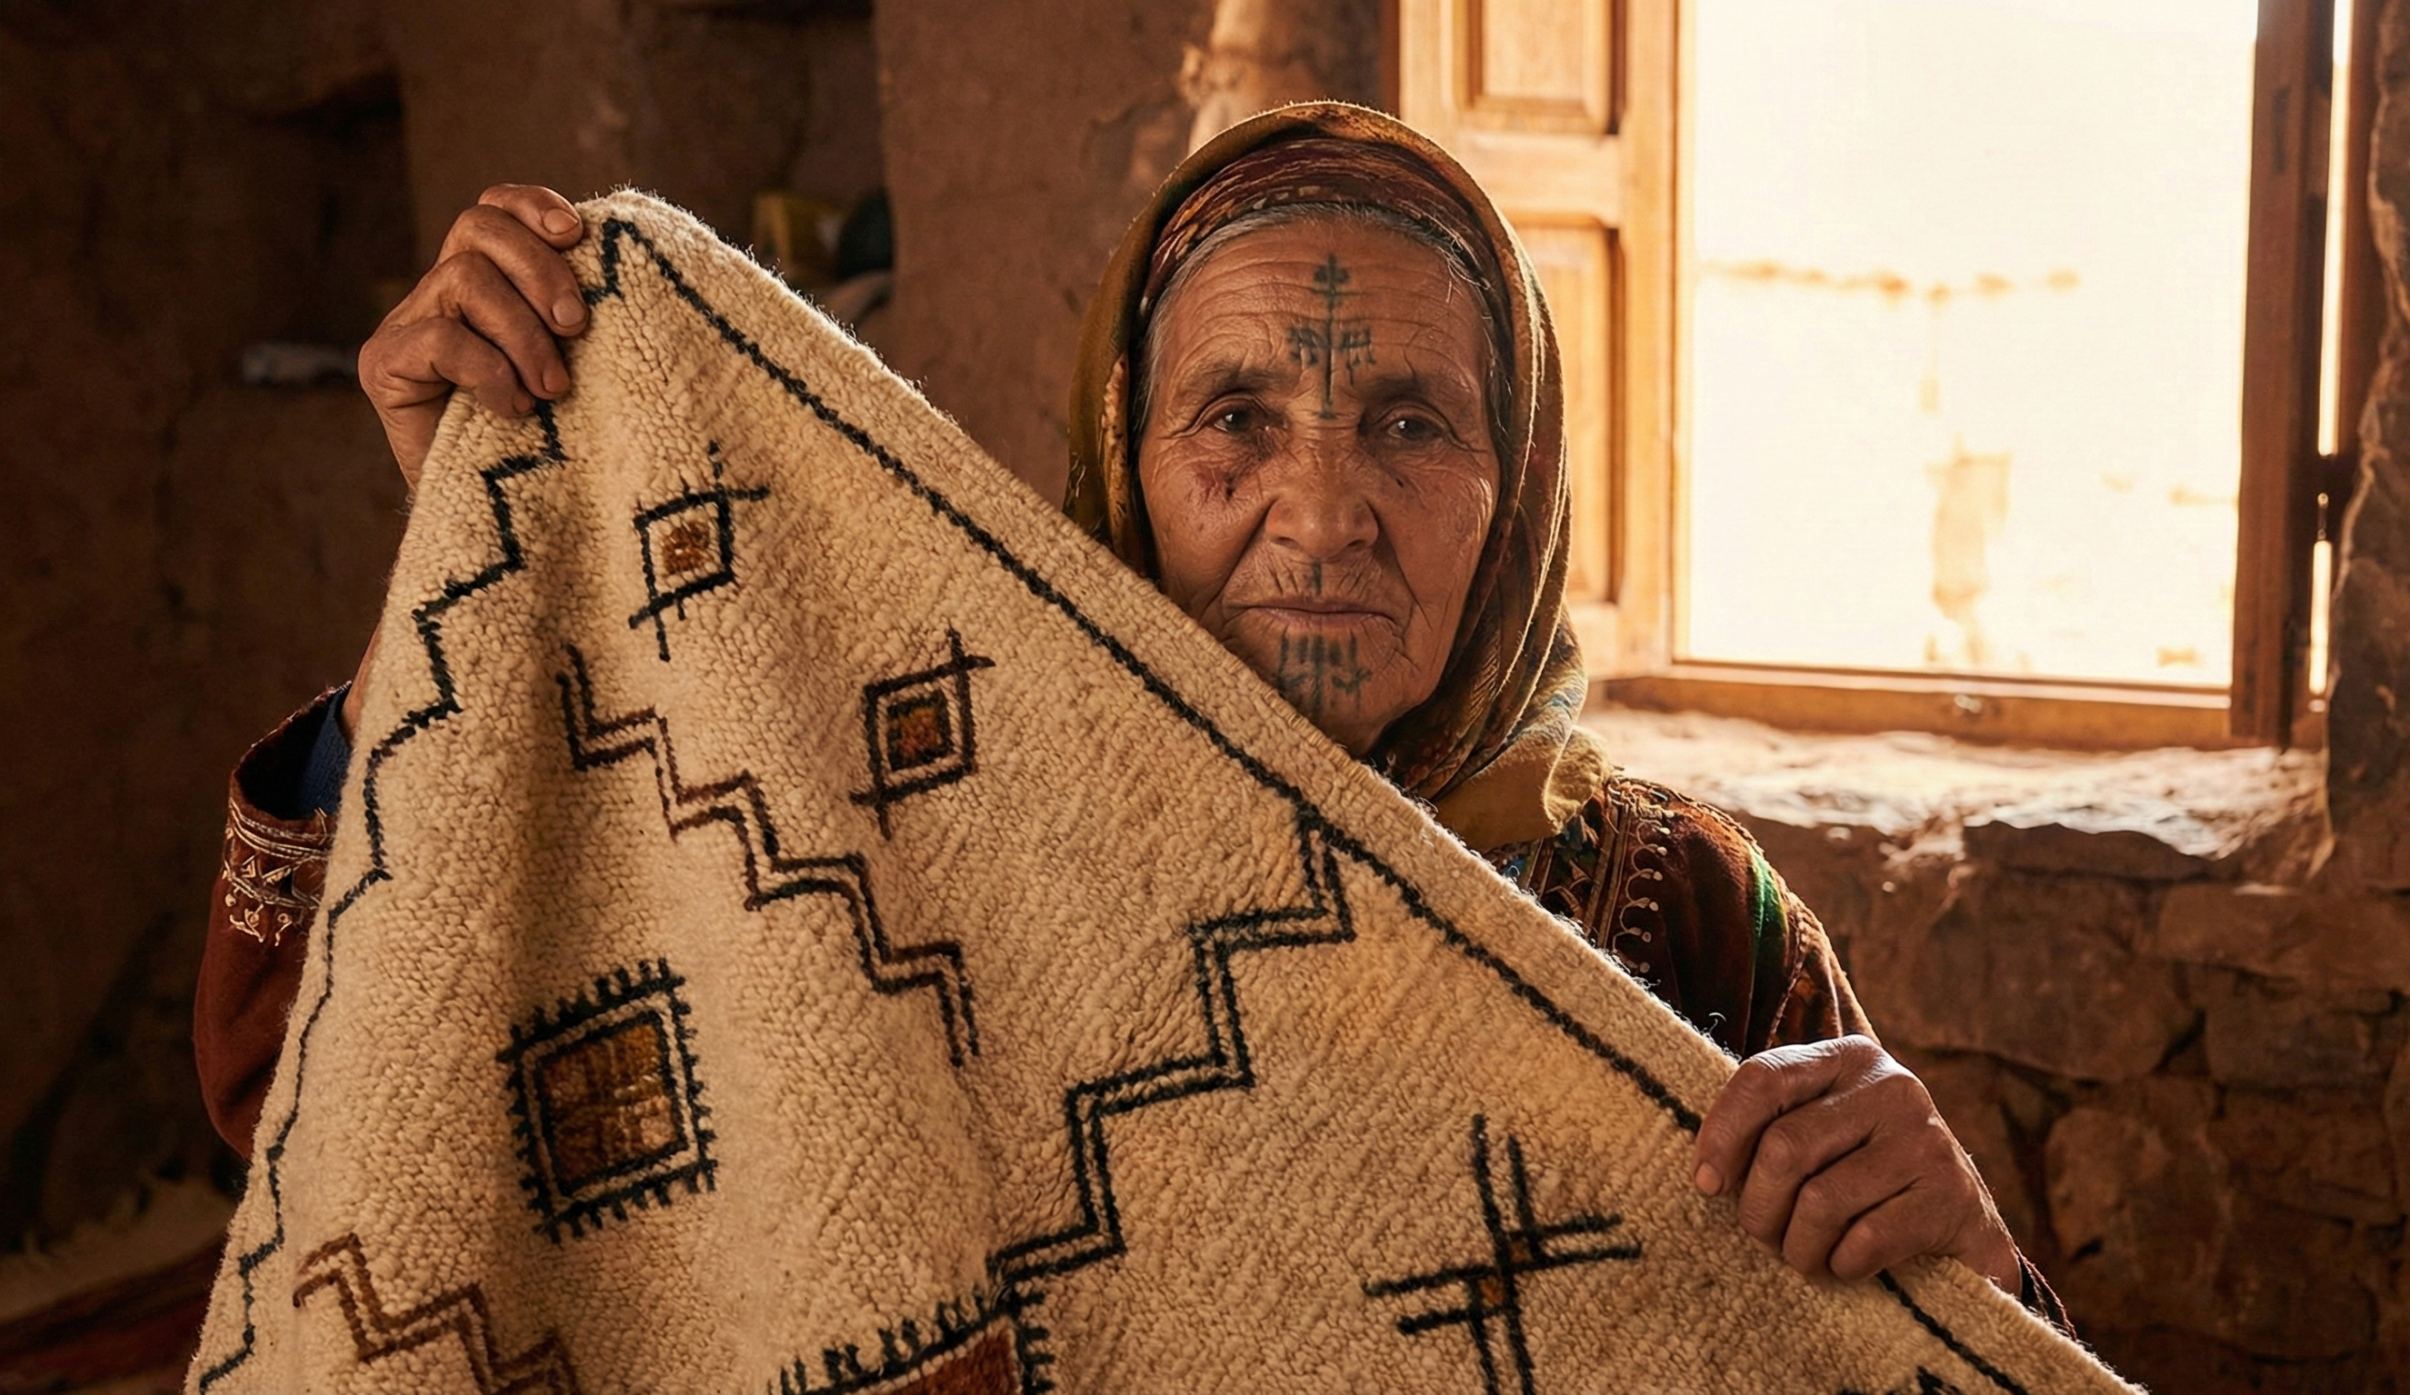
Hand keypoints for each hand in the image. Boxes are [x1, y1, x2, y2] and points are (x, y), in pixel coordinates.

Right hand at [341, 184, 585, 738]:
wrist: (508, 537)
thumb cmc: (567, 453)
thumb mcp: (592, 376)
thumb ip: (591, 321)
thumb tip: (644, 263)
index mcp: (491, 281)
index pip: (495, 206)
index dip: (533, 206)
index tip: (580, 238)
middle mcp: (442, 294)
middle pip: (477, 227)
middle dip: (539, 270)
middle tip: (579, 329)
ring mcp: (409, 328)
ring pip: (464, 279)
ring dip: (521, 331)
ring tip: (554, 390)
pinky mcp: (384, 368)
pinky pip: (438, 338)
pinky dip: (487, 371)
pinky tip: (516, 414)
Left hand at [1692, 1036, 2019, 1290]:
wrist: (1964, 1227)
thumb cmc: (1866, 1179)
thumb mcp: (1821, 1136)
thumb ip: (1769, 1130)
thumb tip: (1706, 1175)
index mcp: (1848, 1059)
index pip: (1764, 1079)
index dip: (1723, 1134)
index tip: (1706, 1184)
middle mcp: (1892, 1087)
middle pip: (1785, 1147)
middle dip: (1760, 1208)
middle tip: (1763, 1236)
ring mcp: (1928, 1140)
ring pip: (1821, 1201)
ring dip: (1799, 1247)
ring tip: (1804, 1257)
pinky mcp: (1952, 1197)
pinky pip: (1865, 1240)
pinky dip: (1843, 1264)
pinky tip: (1848, 1265)